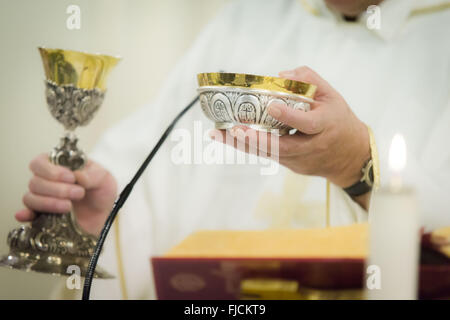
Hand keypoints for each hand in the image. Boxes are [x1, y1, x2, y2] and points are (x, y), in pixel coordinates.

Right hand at [16, 153, 116, 235]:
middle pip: (35, 181)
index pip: (41, 162)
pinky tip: (28, 216)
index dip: (52, 170)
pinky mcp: (41, 215)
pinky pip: (27, 214)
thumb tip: (78, 175)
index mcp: (60, 166)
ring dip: (49, 202)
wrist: (103, 216)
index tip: (71, 178)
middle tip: (78, 193)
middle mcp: (47, 180)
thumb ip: (94, 175)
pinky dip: (25, 214)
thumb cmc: (101, 193)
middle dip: (57, 189)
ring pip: (31, 197)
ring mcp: (43, 198)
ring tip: (69, 206)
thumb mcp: (104, 179)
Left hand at [212, 66, 370, 206]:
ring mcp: (299, 160)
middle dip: (255, 139)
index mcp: (326, 126)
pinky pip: (266, 155)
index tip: (271, 105)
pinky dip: (246, 146)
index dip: (289, 116)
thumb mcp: (332, 96)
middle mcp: (311, 147)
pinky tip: (226, 138)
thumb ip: (309, 80)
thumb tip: (280, 75)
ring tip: (217, 133)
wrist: (350, 156)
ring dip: (241, 144)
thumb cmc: (339, 121)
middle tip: (234, 129)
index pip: (307, 124)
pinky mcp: (290, 165)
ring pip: (268, 153)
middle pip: (281, 147)